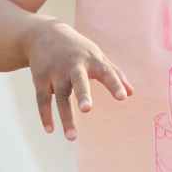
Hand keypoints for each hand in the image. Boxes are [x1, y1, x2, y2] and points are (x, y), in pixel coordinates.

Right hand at [23, 17, 133, 140]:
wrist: (43, 34)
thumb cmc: (78, 48)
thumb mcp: (97, 56)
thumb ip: (114, 73)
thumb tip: (131, 93)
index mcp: (92, 60)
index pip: (106, 72)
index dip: (114, 84)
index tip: (123, 97)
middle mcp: (73, 66)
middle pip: (78, 81)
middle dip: (82, 94)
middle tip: (87, 109)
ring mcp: (55, 72)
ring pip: (61, 96)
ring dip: (66, 116)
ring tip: (72, 137)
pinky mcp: (40, 78)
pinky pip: (43, 99)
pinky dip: (45, 115)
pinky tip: (50, 130)